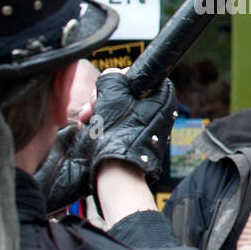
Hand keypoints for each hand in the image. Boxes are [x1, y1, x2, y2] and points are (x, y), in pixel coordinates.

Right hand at [84, 69, 177, 187]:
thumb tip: (112, 75)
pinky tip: (92, 127)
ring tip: (87, 119)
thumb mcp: (112, 95)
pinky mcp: (138, 137)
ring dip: (100, 109)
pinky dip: (105, 122)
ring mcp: (150, 125)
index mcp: (163, 96)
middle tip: (92, 106)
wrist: (118, 174)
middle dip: (104, 97)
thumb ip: (112, 78)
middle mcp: (161, 109)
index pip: (138, 74)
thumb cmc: (118, 136)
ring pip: (120, 106)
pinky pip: (120, 121)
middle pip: (126, 91)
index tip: (103, 89)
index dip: (117, 79)